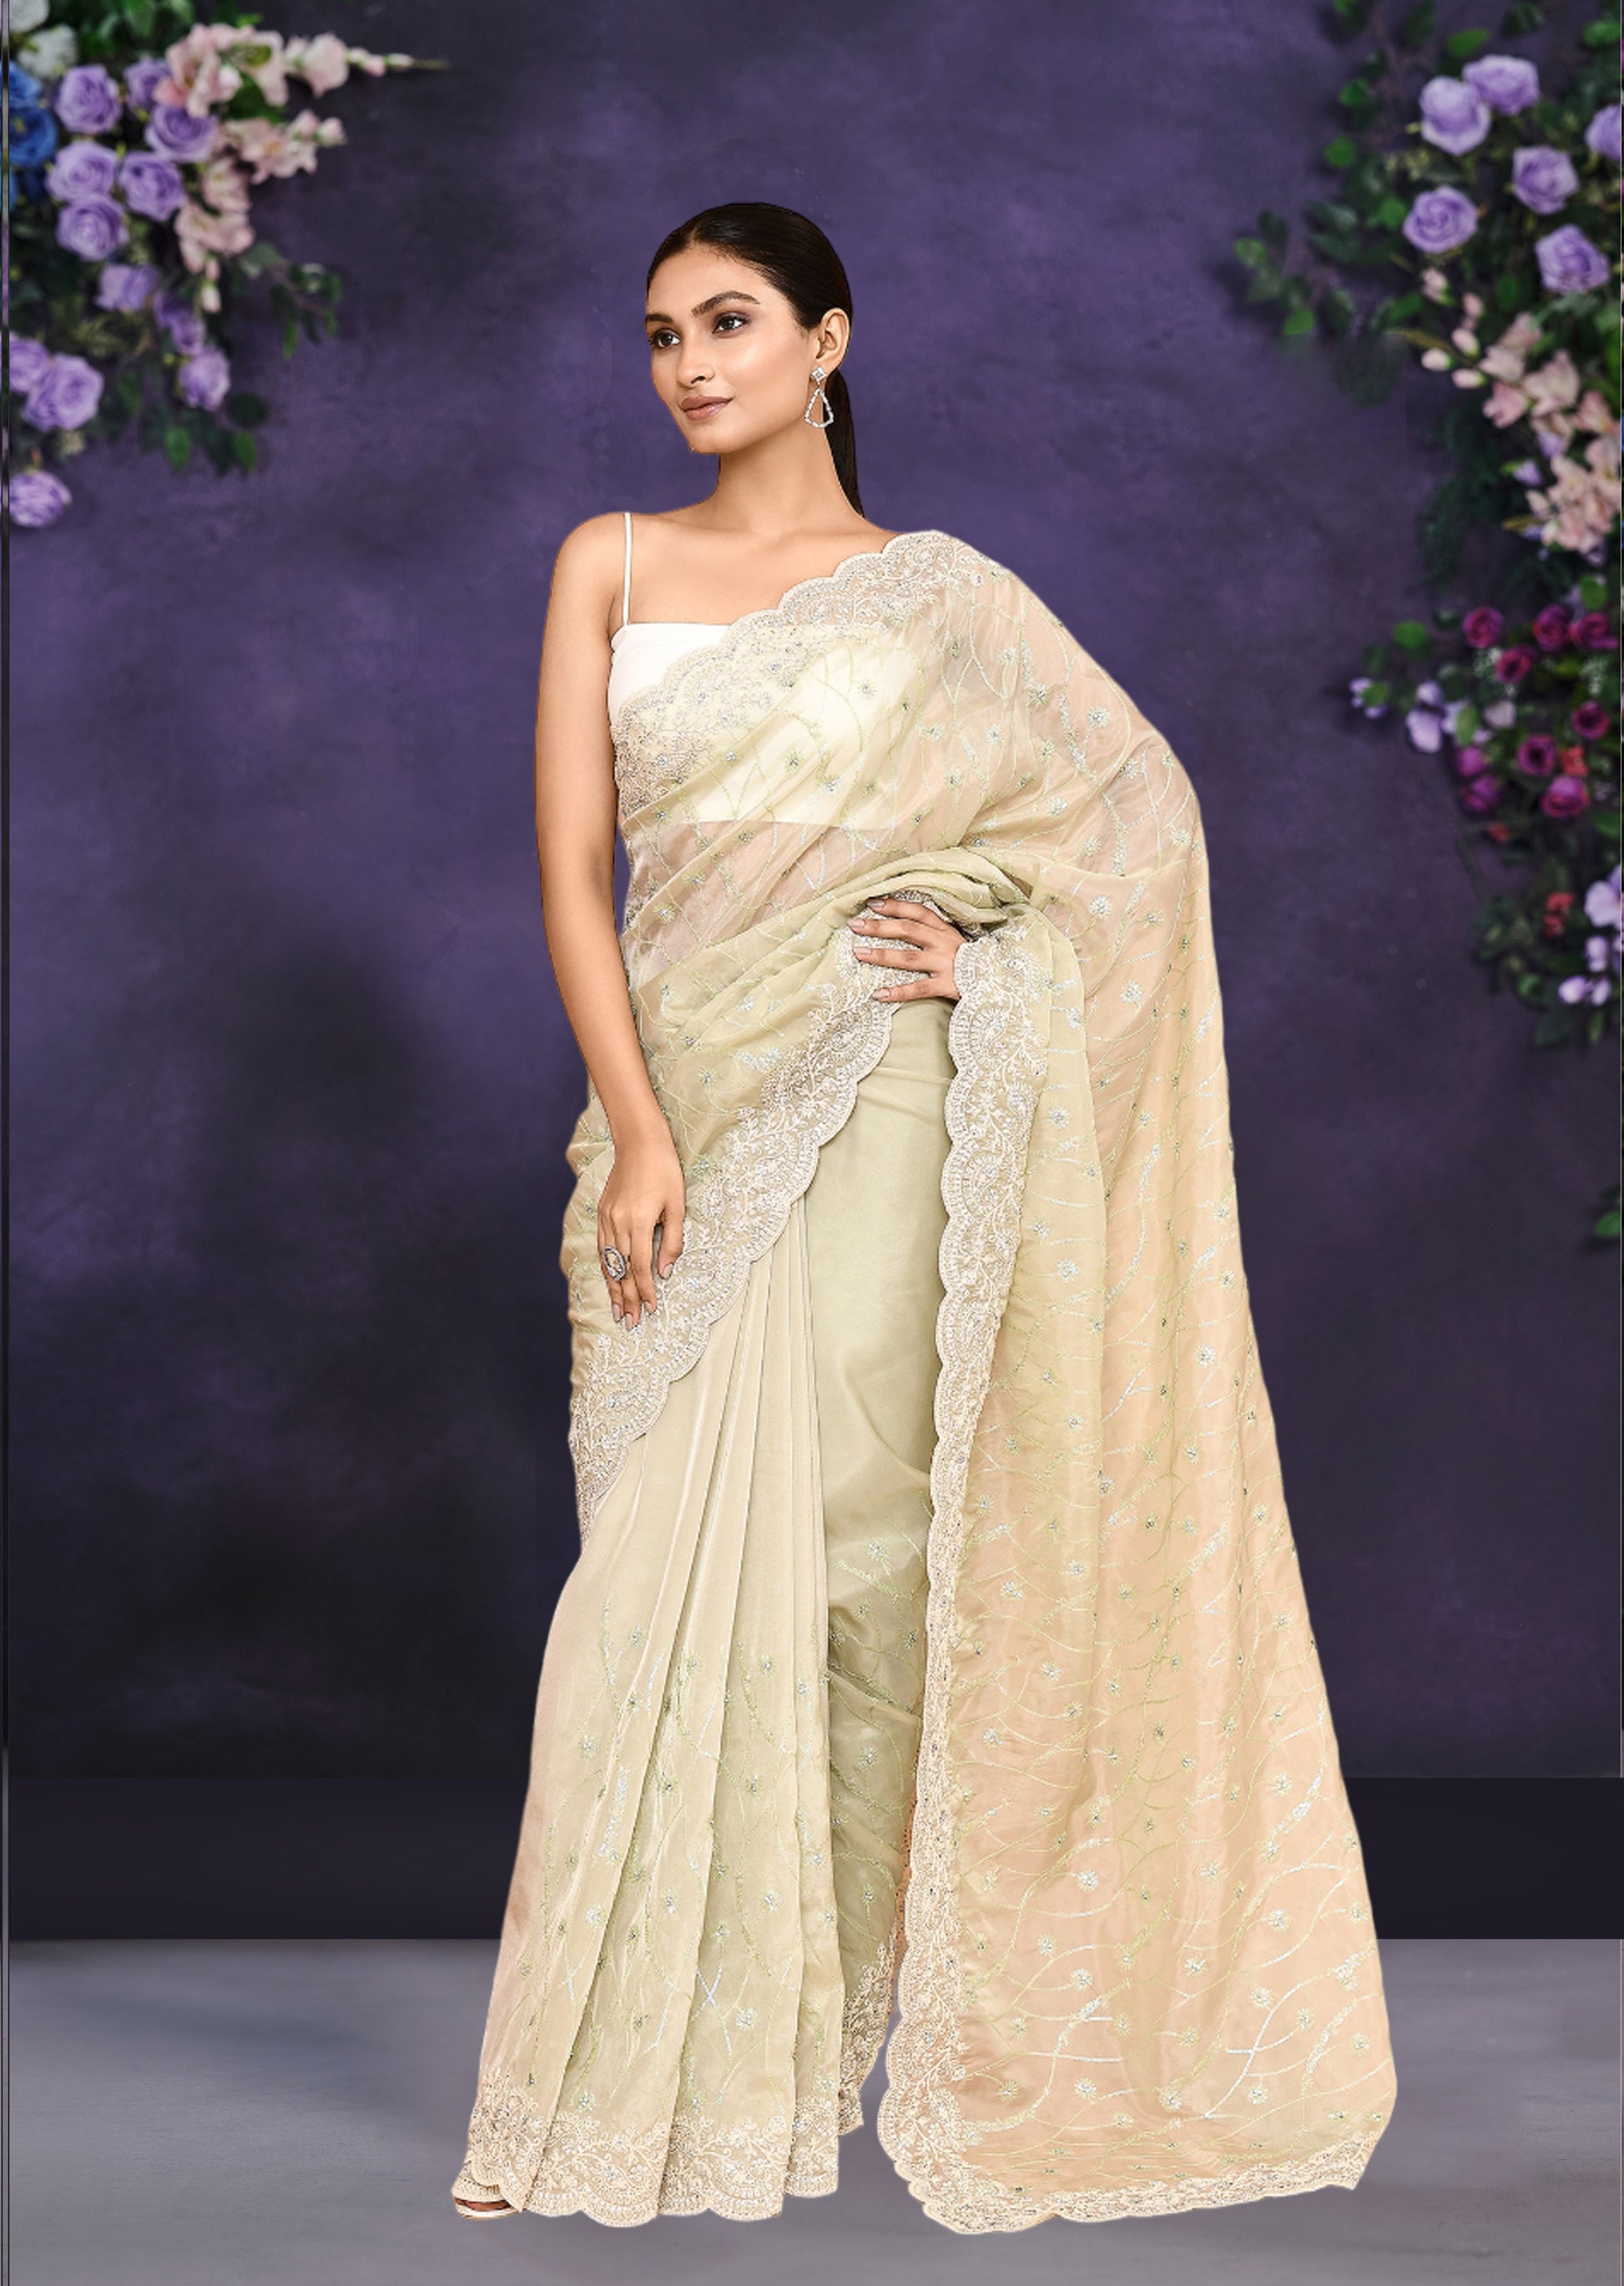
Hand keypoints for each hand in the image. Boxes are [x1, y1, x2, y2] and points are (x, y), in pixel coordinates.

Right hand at [598, 1126, 683, 1326]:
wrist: (639, 1143)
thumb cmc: (665, 1171)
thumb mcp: (677, 1205)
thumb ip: (673, 1241)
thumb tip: (665, 1272)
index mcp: (639, 1221)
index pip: (641, 1266)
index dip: (646, 1290)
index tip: (650, 1309)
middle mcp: (618, 1223)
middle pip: (622, 1269)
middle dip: (627, 1298)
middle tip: (630, 1322)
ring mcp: (607, 1218)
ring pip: (608, 1262)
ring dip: (613, 1288)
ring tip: (617, 1311)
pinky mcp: (602, 1213)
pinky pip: (602, 1248)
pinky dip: (605, 1268)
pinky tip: (609, 1281)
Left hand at [848, 897, 965, 1001]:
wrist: (1001, 983)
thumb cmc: (974, 963)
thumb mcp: (957, 942)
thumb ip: (935, 935)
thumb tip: (904, 928)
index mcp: (946, 930)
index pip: (918, 912)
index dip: (895, 906)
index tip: (872, 903)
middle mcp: (944, 943)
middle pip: (907, 930)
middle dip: (879, 926)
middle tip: (855, 925)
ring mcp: (945, 964)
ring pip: (908, 958)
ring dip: (882, 955)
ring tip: (858, 952)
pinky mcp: (948, 986)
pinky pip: (919, 989)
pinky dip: (898, 992)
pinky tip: (878, 995)